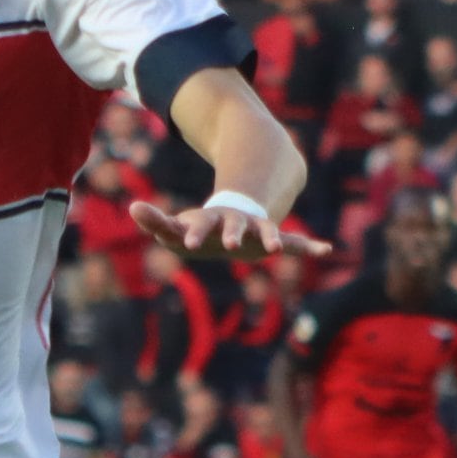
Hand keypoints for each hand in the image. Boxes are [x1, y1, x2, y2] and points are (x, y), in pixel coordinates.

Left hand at [130, 198, 331, 263]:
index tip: (185, 243)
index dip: (193, 233)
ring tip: (276, 249)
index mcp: (211, 222)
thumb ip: (154, 220)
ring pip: (267, 232)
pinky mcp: (270, 238)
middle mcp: (236, 223)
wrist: (230, 225)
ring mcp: (255, 230)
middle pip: (235, 227)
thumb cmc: (199, 230)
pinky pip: (293, 242)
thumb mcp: (173, 228)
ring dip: (272, 239)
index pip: (200, 225)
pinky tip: (324, 250)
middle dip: (233, 234)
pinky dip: (307, 247)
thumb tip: (132, 207)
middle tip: (231, 245)